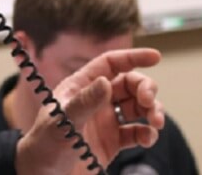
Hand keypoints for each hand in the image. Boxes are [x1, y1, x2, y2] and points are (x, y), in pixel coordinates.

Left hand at [15, 48, 165, 174]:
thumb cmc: (44, 144)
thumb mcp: (63, 120)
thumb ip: (85, 102)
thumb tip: (106, 80)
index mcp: (79, 87)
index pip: (109, 64)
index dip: (131, 57)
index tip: (155, 57)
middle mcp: (94, 100)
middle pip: (129, 84)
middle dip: (145, 89)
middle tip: (149, 102)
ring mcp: (104, 121)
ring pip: (137, 107)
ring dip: (152, 111)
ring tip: (156, 123)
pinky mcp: (112, 142)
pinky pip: (137, 132)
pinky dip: (147, 134)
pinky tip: (147, 138)